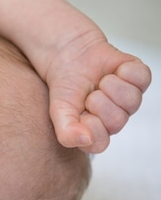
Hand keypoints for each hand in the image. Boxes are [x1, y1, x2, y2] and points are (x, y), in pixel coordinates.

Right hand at [45, 35, 150, 153]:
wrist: (70, 57)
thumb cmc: (65, 86)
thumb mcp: (58, 111)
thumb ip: (66, 132)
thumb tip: (86, 140)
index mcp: (97, 131)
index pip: (100, 143)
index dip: (89, 125)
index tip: (80, 111)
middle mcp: (116, 119)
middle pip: (117, 121)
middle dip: (97, 102)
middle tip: (89, 94)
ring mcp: (129, 100)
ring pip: (132, 101)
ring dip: (110, 86)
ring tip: (100, 82)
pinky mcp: (138, 79)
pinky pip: (142, 78)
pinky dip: (126, 71)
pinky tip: (114, 71)